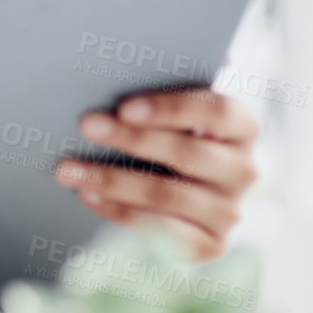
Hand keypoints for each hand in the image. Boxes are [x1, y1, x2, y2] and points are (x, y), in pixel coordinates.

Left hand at [52, 90, 258, 259]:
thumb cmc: (172, 134)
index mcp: (242, 126)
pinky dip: (120, 211)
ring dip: (112, 180)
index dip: (171, 108)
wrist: (186, 190)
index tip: (125, 107)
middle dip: (131, 139)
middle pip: (186, 153)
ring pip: (167, 194)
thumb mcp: (175, 112)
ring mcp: (229, 211)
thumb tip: (122, 66)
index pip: (216, 111)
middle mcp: (243, 170)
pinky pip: (160, 231)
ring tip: (69, 169)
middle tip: (86, 126)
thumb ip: (163, 88)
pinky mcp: (210, 246)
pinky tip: (89, 195)